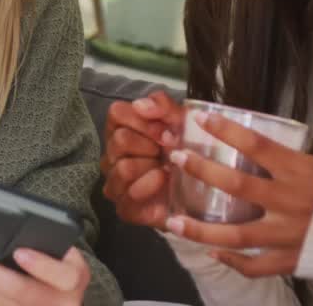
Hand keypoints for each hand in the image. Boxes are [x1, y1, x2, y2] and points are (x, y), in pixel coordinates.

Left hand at [0, 247, 89, 305]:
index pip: (62, 275)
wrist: (60, 299)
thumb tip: (6, 231)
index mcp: (75, 277)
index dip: (41, 265)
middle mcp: (61, 303)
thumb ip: (45, 244)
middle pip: (22, 291)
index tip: (19, 253)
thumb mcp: (61, 254)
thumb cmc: (56, 265)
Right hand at [99, 91, 183, 228]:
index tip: (166, 132)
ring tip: (167, 172)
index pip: (117, 113)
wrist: (200, 187)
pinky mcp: (124, 208)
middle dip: (151, 146)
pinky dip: (151, 192)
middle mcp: (112, 155)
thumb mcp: (181, 121)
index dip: (144, 121)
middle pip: (120, 141)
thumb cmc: (185, 148)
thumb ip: (162, 105)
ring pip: (123, 169)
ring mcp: (115, 183)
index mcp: (121, 129)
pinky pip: (128, 199)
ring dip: (152, 170)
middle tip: (169, 154)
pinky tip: (165, 191)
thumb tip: (140, 105)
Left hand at [165, 111, 312, 277]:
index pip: (257, 145)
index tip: (201, 117)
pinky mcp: (291, 260)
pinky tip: (213, 253)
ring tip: (174, 222)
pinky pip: (255, 265)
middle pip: (237, 186)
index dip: (227, 130)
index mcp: (299, 171)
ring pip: (236, 234)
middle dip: (202, 171)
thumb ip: (282, 162)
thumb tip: (247, 147)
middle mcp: (290, 201)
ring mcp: (288, 234)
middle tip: (177, 159)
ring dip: (201, 229)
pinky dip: (232, 261)